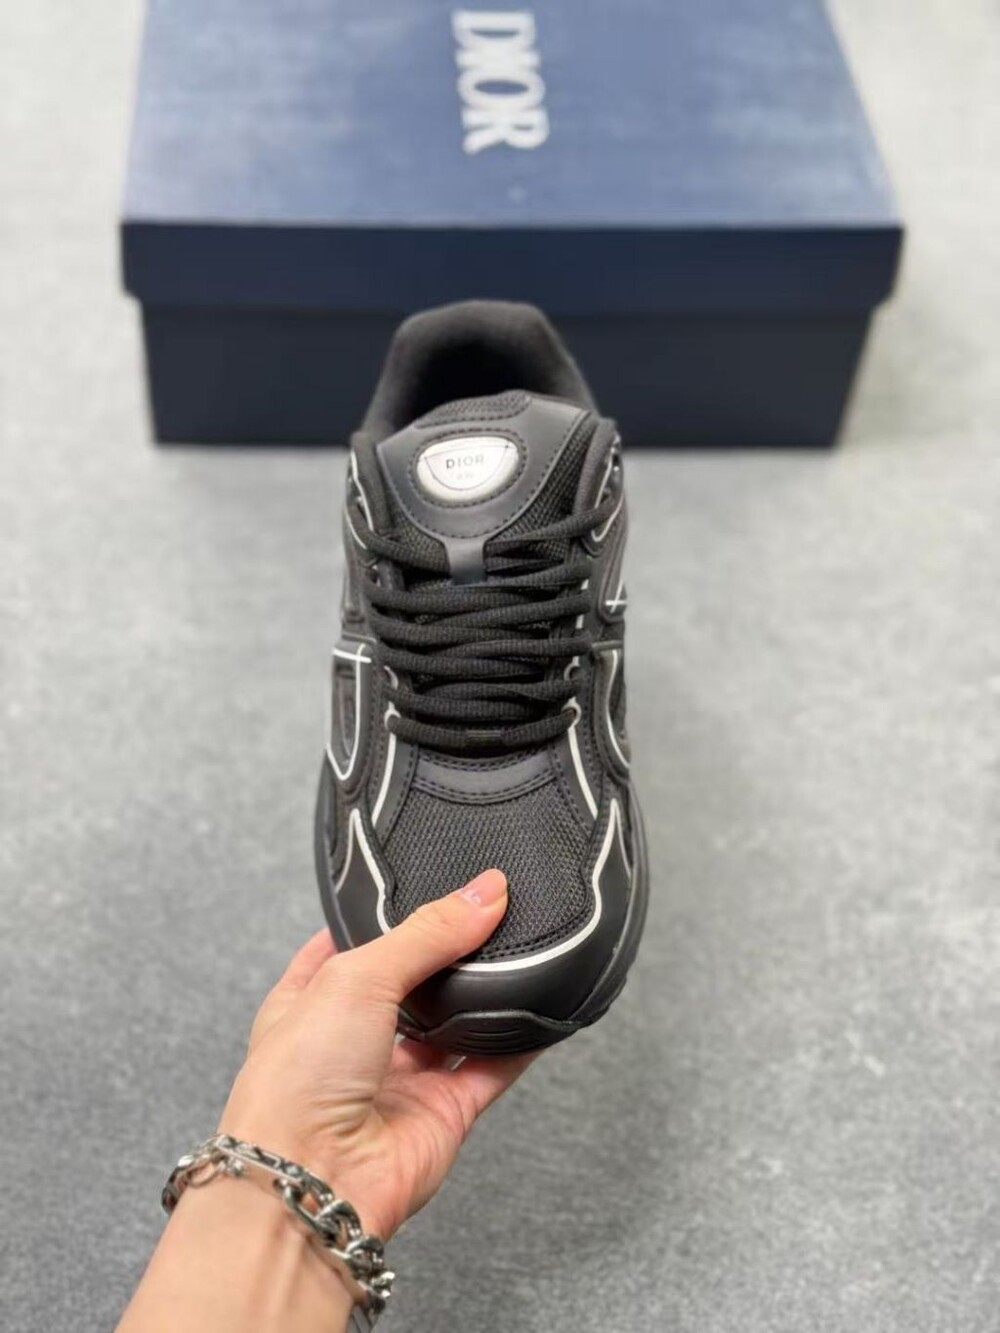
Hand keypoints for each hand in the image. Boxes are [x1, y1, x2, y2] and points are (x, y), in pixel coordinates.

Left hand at [219, 868, 534, 1239]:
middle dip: (447, 951)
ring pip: (456, 1021)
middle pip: (414, 979)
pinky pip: (492, 1065)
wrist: (312, 1182)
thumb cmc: (296, 1080)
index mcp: (312, 997)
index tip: (432, 878)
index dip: (390, 912)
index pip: (354, 941)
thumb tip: (484, 892)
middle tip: (490, 908)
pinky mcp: (444, 1111)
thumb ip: (426, 932)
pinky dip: (520, 1039)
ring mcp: (401, 1076)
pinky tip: (543, 1005)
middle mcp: (356, 1037)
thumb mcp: (355, 975)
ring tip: (520, 942)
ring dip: (485, 990)